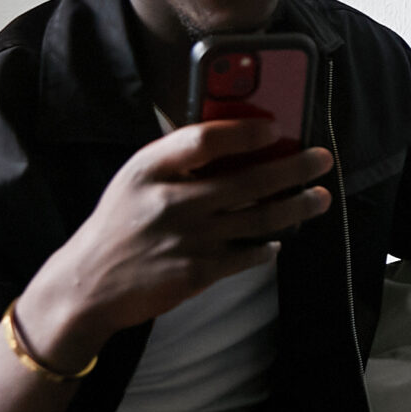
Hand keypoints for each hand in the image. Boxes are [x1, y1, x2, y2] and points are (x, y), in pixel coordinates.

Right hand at [22, 119, 332, 367]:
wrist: (88, 284)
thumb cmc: (119, 224)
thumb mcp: (135, 181)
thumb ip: (176, 162)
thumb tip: (239, 143)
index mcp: (149, 170)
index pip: (203, 140)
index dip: (244, 131)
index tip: (275, 127)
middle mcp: (169, 201)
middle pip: (248, 180)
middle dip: (294, 168)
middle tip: (322, 159)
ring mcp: (187, 238)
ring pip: (259, 218)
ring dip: (296, 207)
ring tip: (319, 197)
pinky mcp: (197, 272)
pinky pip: (247, 254)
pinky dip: (268, 247)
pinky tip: (278, 240)